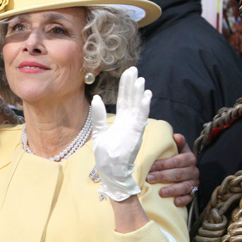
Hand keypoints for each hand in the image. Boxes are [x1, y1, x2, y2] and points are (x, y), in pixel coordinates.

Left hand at [90, 67, 150, 201]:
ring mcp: (133, 128)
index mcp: (121, 121)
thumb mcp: (99, 132)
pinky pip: (140, 119)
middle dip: (132, 85)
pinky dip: (143, 108)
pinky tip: (146, 96)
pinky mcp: (135, 135)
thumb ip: (98, 116)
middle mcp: (129, 122)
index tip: (128, 72)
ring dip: (140, 94)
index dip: (126, 86)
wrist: (110, 172)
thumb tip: (95, 98)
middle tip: (134, 69)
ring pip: (137, 107)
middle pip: (131, 99)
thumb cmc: (106, 155)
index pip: (124, 99)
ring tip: (141, 81)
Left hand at [148, 133, 198, 206]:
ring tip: (161, 192)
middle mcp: (193, 171)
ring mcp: (194, 183)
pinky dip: (183, 200)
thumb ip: (177, 143)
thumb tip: (175, 135)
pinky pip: (190, 198)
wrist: (185, 170)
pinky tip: (175, 202)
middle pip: (179, 174)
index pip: (177, 161)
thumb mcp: (177, 149)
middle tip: (150, 179)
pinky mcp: (193, 193)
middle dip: (163, 176)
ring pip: (185, 186)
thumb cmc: (176, 159)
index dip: (164, 164)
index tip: (151, 167)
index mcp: (189, 158)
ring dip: (173, 190)